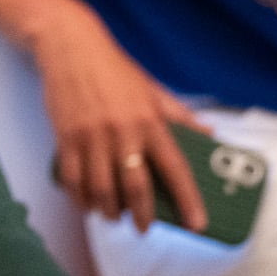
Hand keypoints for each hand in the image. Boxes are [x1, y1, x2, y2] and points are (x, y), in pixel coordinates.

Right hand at [32, 0, 208, 233]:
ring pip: (102, 189)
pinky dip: (80, 198)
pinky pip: (73, 179)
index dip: (188, 200)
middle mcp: (123, 132)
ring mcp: (92, 136)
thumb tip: (210, 134)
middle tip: (143, 229)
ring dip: (109, 211)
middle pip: (135, 187)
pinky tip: (86, 204)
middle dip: (142, 216)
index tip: (198, 224)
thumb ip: (179, 115)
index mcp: (149, 121)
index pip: (175, 168)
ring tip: (113, 216)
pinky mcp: (66, 136)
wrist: (70, 46)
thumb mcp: (153, 88)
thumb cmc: (114, 69)